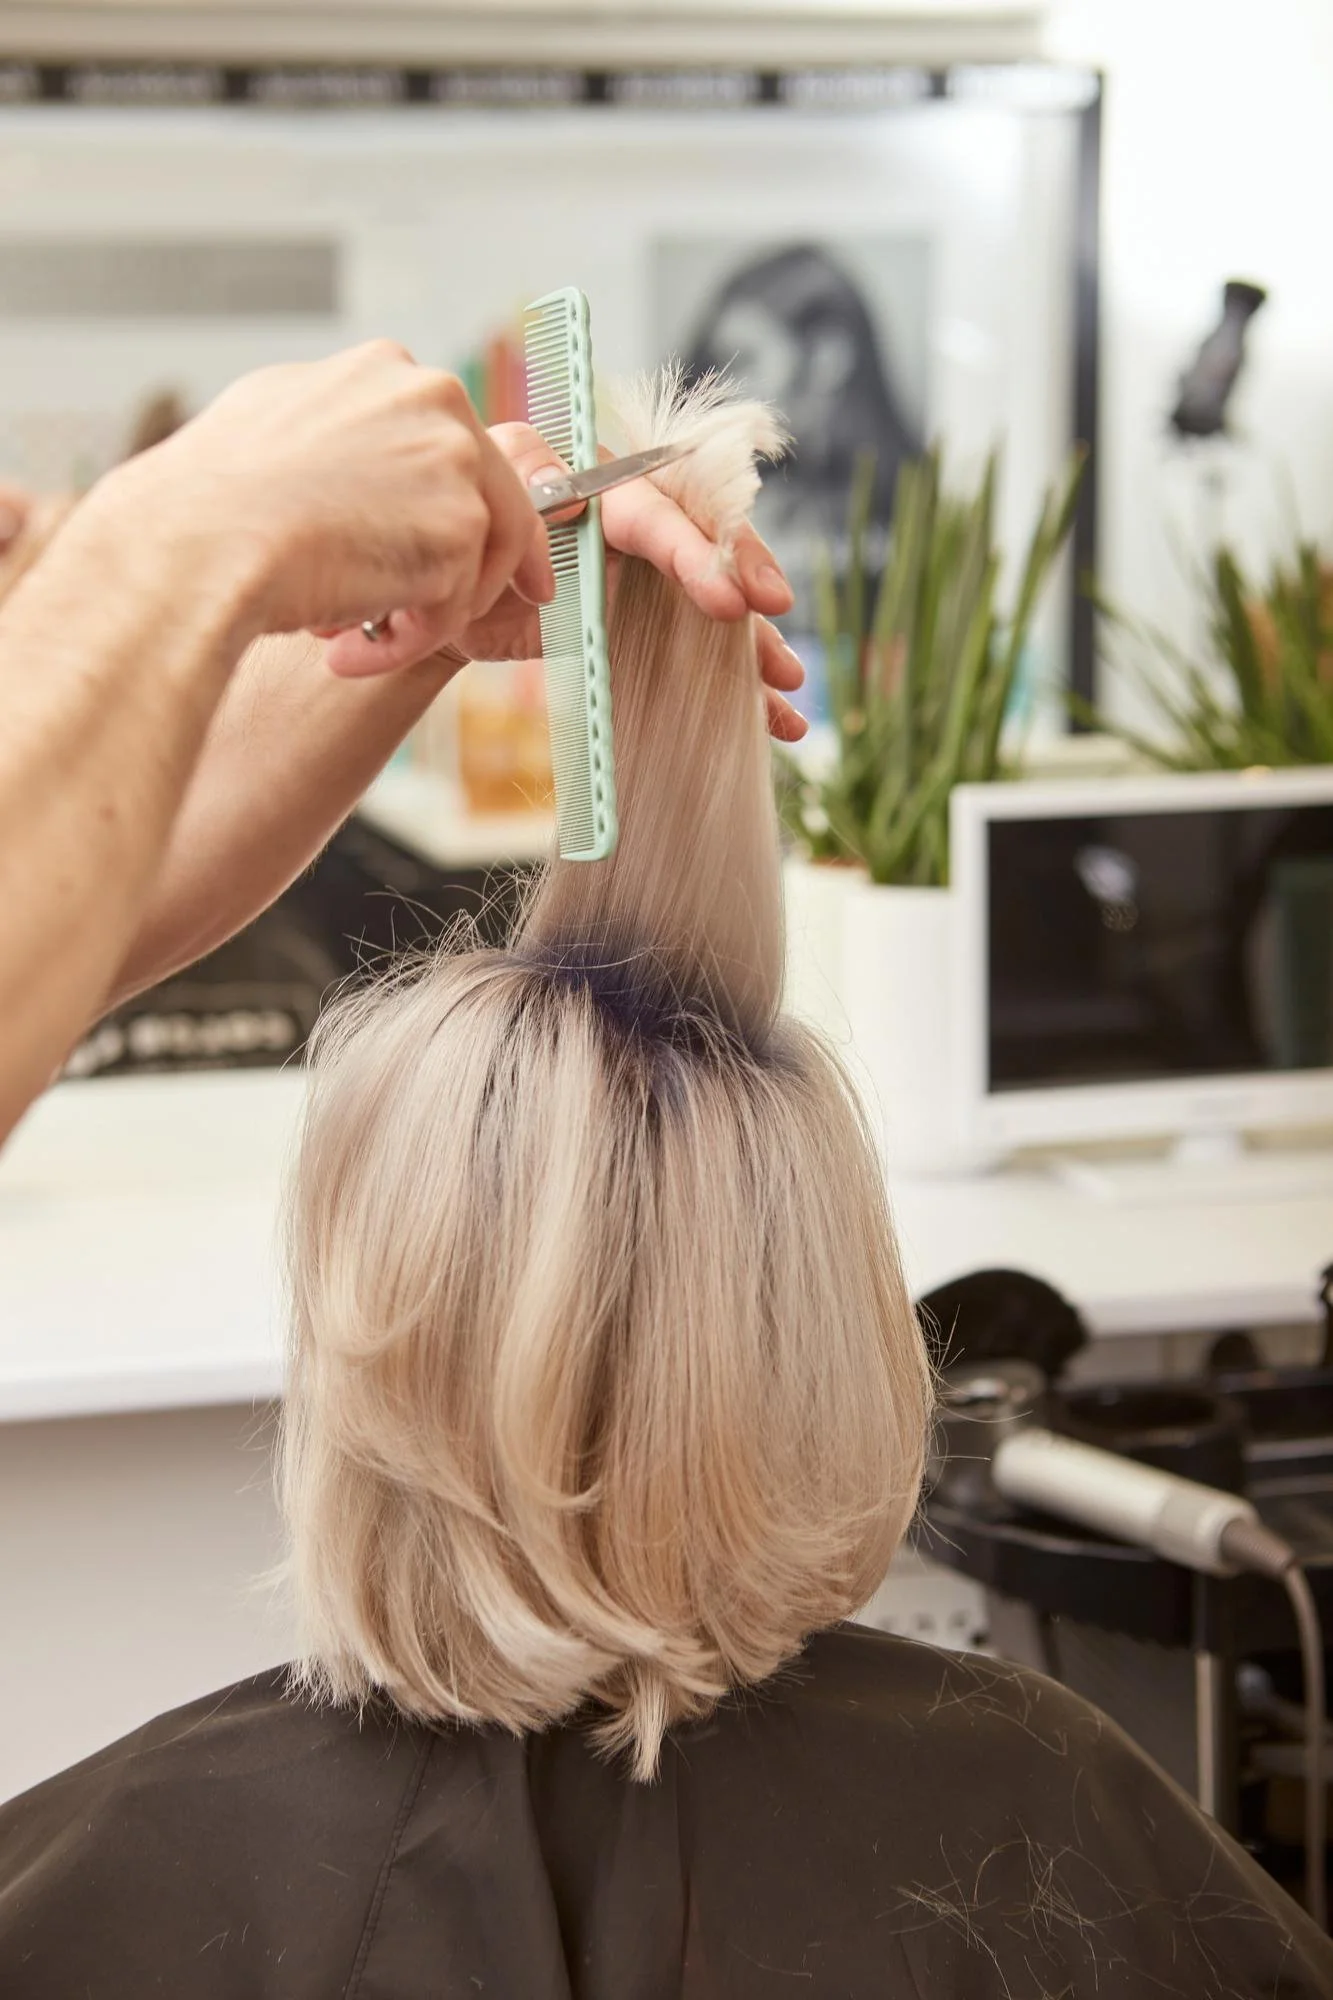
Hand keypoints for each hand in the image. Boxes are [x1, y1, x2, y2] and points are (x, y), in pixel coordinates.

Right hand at [107, 342, 554, 644]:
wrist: (198, 543)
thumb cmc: (206, 504)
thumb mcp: (270, 428)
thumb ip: (333, 437)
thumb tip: (356, 463)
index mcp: (386, 370)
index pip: (451, 442)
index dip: (451, 504)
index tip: (457, 545)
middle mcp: (433, 399)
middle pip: (493, 493)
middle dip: (475, 566)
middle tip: (452, 616)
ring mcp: (455, 459)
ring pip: (472, 559)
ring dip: (416, 613)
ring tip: (349, 643)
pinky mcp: (461, 526)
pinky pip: (452, 606)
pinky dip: (402, 642)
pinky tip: (345, 654)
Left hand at [323, 422, 808, 740]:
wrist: (426, 608)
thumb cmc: (440, 548)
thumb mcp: (464, 507)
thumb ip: (514, 485)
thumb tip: (569, 490)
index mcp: (586, 484)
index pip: (650, 510)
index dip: (692, 550)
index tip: (727, 596)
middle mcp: (624, 521)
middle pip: (701, 539)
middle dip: (743, 575)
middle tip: (773, 614)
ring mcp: (638, 574)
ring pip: (711, 603)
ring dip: (752, 647)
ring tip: (786, 691)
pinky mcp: (638, 621)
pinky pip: (693, 651)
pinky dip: (732, 688)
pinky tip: (771, 724)